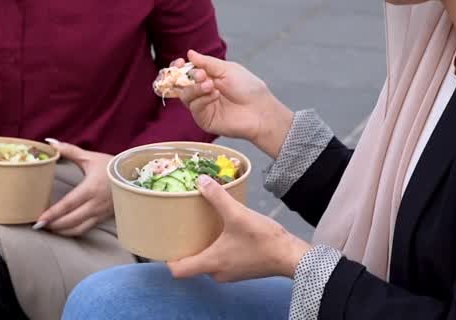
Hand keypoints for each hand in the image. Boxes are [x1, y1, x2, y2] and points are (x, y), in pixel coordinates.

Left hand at [34, 140, 112, 236]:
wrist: (133, 175)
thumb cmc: (109, 165)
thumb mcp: (89, 157)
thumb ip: (69, 150)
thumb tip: (51, 143)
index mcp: (91, 188)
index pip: (69, 204)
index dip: (53, 213)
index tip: (40, 219)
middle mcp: (96, 203)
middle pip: (71, 220)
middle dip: (54, 225)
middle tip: (38, 225)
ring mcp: (100, 213)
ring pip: (78, 228)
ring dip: (62, 231)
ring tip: (48, 228)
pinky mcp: (103, 218)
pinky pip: (86, 229)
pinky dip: (72, 232)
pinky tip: (62, 229)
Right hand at [166, 51, 294, 158]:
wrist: (260, 110)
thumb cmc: (248, 88)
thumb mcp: (227, 69)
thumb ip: (206, 62)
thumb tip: (189, 53)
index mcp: (206, 77)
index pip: (184, 72)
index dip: (178, 67)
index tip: (180, 63)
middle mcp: (201, 91)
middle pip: (179, 84)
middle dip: (185, 77)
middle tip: (200, 75)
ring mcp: (202, 106)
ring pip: (185, 95)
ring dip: (195, 88)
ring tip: (211, 85)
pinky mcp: (204, 119)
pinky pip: (194, 107)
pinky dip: (202, 99)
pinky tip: (215, 95)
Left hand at [166, 175, 310, 281]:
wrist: (292, 256)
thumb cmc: (263, 239)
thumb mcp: (238, 214)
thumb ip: (218, 197)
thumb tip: (201, 180)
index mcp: (211, 263)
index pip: (178, 270)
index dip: (168, 258)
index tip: (163, 242)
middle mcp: (217, 273)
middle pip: (191, 265)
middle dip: (185, 248)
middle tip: (180, 228)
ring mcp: (230, 273)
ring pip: (207, 263)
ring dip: (202, 247)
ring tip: (198, 227)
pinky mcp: (241, 269)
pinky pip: (220, 261)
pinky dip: (216, 249)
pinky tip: (220, 232)